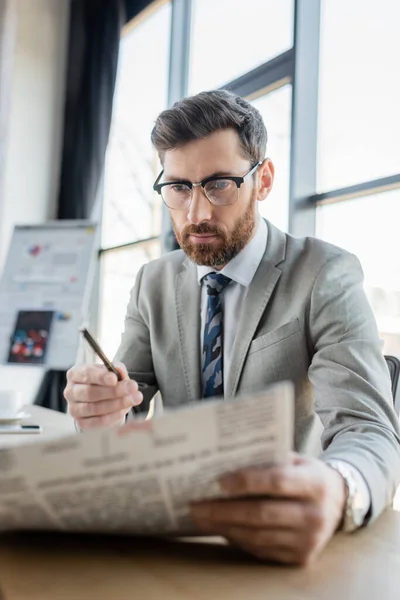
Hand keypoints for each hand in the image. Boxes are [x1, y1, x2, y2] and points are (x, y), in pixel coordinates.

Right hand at [64, 363, 142, 429]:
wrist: (102, 397)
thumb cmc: (104, 381)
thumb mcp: (111, 371)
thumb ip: (116, 369)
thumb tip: (120, 372)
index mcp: (75, 374)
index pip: (86, 374)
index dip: (100, 377)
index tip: (114, 379)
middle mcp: (71, 391)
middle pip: (90, 392)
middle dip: (114, 391)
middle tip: (132, 388)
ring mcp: (74, 409)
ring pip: (94, 408)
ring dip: (117, 404)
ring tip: (134, 399)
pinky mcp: (81, 423)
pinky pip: (97, 421)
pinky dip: (113, 416)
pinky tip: (124, 410)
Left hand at [191, 454, 345, 564]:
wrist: (340, 502)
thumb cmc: (307, 474)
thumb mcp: (297, 459)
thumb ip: (269, 459)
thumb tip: (226, 460)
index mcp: (315, 483)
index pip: (277, 481)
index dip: (247, 481)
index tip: (218, 481)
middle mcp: (315, 514)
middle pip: (262, 514)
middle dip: (224, 510)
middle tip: (196, 505)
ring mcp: (309, 540)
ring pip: (258, 536)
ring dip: (224, 527)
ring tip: (201, 517)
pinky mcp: (301, 558)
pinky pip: (262, 549)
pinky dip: (238, 539)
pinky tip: (220, 528)